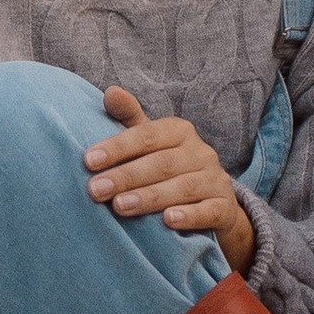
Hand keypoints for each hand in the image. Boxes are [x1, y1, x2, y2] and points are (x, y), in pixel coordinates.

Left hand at [85, 91, 255, 270]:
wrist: (213, 204)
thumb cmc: (169, 168)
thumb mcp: (150, 142)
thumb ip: (129, 118)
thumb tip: (110, 92)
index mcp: (179, 131)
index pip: (147, 135)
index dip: (117, 147)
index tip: (88, 160)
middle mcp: (201, 152)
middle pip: (162, 163)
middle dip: (126, 176)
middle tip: (96, 190)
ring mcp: (215, 179)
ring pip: (183, 187)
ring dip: (150, 197)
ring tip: (120, 206)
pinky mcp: (225, 207)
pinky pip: (209, 211)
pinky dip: (189, 216)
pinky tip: (168, 222)